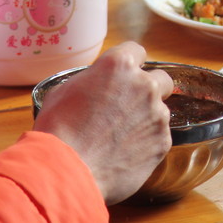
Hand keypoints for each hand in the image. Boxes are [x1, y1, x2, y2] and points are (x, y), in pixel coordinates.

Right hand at [33, 42, 173, 204]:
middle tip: (130, 105)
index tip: (125, 75)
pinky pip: (159, 137)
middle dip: (149, 88)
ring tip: (120, 138)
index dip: (130, 64)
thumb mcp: (65, 90)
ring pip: (160, 110)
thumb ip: (91, 81)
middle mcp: (145, 85)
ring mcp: (158, 114)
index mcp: (120, 65)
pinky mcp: (163, 141)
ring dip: (146, 118)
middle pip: (161, 78)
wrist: (67, 170)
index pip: (136, 51)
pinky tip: (125, 153)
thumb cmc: (58, 129)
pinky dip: (146, 143)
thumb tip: (96, 85)